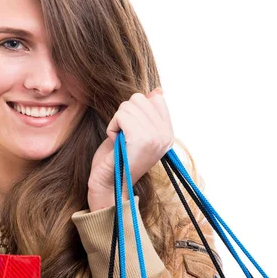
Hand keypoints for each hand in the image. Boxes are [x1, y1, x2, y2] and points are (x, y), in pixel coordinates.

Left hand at [87, 88, 173, 211]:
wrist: (109, 186)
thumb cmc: (117, 158)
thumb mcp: (133, 131)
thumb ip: (146, 113)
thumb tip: (157, 91)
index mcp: (167, 133)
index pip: (155, 99)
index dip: (136, 110)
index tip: (131, 131)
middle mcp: (165, 135)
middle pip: (138, 99)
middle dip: (124, 115)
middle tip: (123, 137)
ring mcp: (155, 137)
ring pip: (127, 106)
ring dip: (116, 122)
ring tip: (120, 141)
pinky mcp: (142, 140)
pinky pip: (121, 116)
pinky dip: (112, 127)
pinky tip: (116, 143)